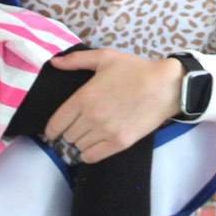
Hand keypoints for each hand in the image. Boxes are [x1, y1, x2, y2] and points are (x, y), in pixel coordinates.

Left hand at [44, 50, 182, 164]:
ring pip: (78, 147)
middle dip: (66, 135)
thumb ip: (76, 60)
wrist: (165, 86)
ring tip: (82, 139)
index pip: (56, 123)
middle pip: (67, 137)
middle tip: (71, 131)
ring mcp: (105, 132)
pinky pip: (93, 157)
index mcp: (83, 98)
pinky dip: (87, 155)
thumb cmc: (134, 69)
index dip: (51, 130)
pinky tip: (90, 148)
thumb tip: (54, 62)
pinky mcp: (119, 143)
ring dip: (77, 144)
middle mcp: (91, 118)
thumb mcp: (104, 58)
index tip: (52, 132)